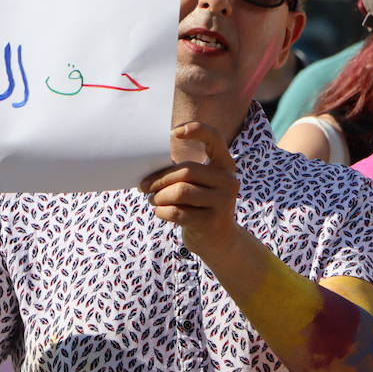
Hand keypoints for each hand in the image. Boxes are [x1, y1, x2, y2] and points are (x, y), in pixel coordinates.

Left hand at [142, 122, 239, 258]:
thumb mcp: (196, 185)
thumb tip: (145, 159)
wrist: (218, 241)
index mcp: (224, 165)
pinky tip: (161, 212)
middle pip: (186, 171)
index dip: (196, 130)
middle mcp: (228, 181)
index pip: (214, 138)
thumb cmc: (197, 206)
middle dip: (159, 179)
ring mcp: (223, 202)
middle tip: (144, 187)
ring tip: (153, 200)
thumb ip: (181, 171)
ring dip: (159, 197)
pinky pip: (177, 212)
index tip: (174, 133)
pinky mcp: (213, 222)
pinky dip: (162, 211)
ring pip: (180, 192)